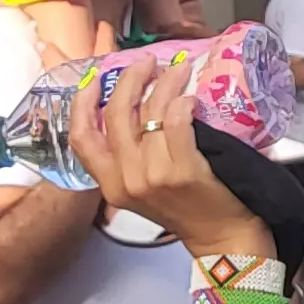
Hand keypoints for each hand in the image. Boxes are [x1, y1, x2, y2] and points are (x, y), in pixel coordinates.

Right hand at [71, 55, 262, 257]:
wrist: (221, 240)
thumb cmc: (186, 209)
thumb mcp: (141, 189)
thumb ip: (127, 156)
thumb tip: (130, 104)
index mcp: (110, 184)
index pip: (81, 137)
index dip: (82, 102)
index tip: (94, 77)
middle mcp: (126, 180)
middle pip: (116, 114)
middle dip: (130, 79)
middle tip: (148, 63)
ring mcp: (154, 176)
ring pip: (150, 112)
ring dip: (165, 83)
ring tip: (178, 71)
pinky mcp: (184, 171)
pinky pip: (177, 122)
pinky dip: (182, 103)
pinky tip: (190, 97)